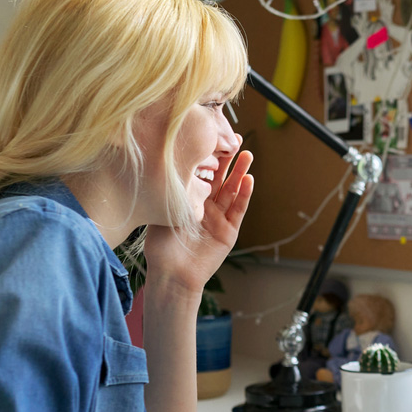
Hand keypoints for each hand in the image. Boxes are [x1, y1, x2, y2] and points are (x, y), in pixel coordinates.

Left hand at [144, 148, 254, 295]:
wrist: (171, 273)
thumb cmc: (162, 246)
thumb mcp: (163, 211)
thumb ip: (171, 191)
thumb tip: (167, 162)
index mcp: (190, 202)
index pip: (202, 174)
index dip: (208, 156)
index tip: (212, 137)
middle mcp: (206, 208)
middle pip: (221, 178)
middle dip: (228, 159)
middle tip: (234, 139)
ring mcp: (219, 220)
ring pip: (232, 191)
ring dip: (240, 173)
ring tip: (247, 154)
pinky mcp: (229, 232)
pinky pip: (238, 210)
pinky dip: (244, 194)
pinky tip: (249, 179)